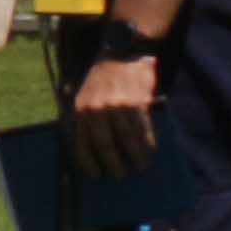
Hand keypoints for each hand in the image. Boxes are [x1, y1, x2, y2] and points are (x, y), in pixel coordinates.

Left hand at [71, 47, 162, 179]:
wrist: (122, 55)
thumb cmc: (101, 81)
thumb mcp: (83, 96)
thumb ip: (85, 119)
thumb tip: (90, 149)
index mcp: (80, 110)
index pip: (82, 143)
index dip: (88, 162)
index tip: (96, 175)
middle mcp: (97, 109)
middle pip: (105, 145)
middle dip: (113, 164)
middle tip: (120, 176)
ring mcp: (118, 106)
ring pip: (127, 139)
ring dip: (135, 156)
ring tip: (139, 166)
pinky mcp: (137, 102)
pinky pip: (143, 128)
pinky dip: (147, 143)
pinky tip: (150, 151)